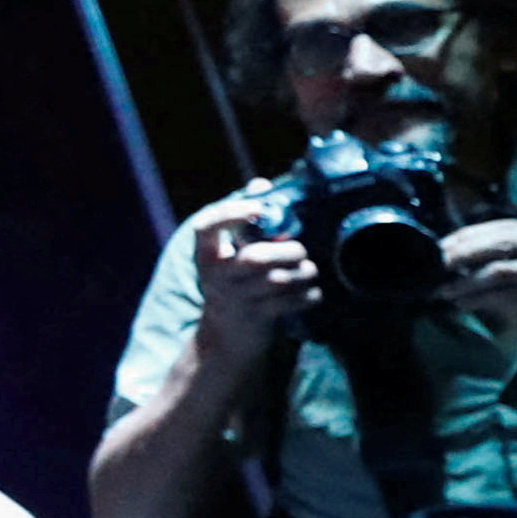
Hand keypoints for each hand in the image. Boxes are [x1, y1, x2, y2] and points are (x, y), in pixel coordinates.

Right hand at [192, 201, 318, 369]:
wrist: (226, 333)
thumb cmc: (232, 279)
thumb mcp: (228, 251)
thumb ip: (243, 217)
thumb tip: (261, 184)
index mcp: (206, 254)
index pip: (206, 228)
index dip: (231, 215)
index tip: (257, 210)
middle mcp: (217, 277)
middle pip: (255, 258)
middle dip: (287, 251)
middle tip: (300, 250)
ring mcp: (237, 300)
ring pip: (278, 281)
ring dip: (303, 273)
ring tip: (309, 270)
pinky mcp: (258, 318)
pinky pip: (291, 303)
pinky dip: (308, 295)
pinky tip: (311, 291)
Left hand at [439, 219, 516, 357]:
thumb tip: (473, 268)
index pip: (509, 226)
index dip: (473, 234)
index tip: (443, 245)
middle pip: (502, 238)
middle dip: (464, 249)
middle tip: (434, 262)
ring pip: (503, 265)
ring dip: (467, 278)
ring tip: (442, 288)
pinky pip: (513, 290)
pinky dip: (483, 297)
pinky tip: (464, 303)